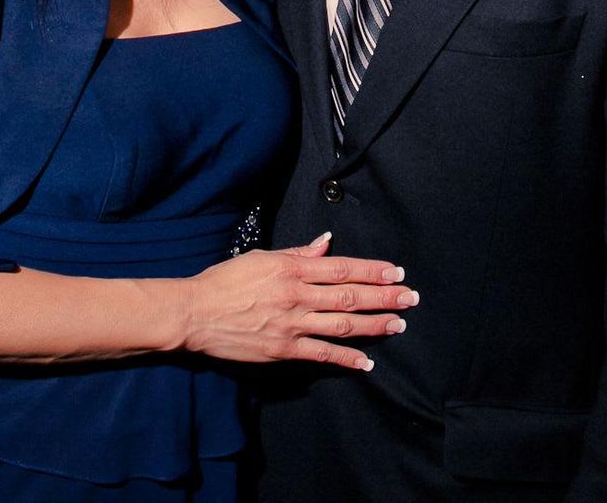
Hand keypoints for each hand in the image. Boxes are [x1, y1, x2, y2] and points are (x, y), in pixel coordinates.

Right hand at [181, 233, 417, 370]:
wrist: (196, 312)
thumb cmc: (225, 280)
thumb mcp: (262, 256)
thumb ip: (297, 253)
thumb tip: (325, 244)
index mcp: (291, 268)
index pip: (342, 267)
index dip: (372, 270)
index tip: (395, 272)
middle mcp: (297, 295)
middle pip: (350, 295)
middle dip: (384, 296)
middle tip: (410, 297)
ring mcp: (292, 324)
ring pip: (342, 324)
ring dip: (374, 325)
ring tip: (398, 324)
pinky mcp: (283, 349)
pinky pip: (322, 354)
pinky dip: (346, 359)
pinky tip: (366, 362)